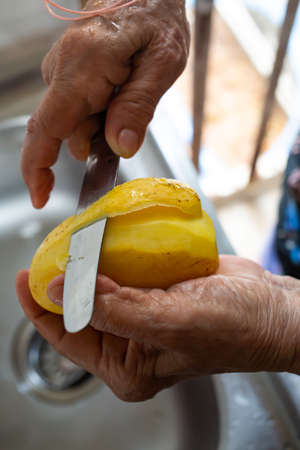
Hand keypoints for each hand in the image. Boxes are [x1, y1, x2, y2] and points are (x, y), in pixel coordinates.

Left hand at [16, 255, 299, 401]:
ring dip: (90, 261)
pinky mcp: (156, 288)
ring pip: (101, 284)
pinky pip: (125, 269)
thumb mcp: (170, 323)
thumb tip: (62, 289)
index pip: (66, 335)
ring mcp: (142, 312)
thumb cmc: (234, 328)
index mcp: (125, 364)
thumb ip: (114, 309)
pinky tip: (110, 235)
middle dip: (66, 278)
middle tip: (56, 246)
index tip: (26, 274)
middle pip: (80, 307)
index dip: (40, 306)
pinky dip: (115, 251)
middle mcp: (128, 340)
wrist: (272, 308)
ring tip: (79, 236)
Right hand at [21, 0, 189, 207]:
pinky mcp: (68, 74)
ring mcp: (62, 71)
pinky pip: (79, 109)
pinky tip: (120, 91)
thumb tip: (120, 147)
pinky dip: (102, 113)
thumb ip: (139, 106)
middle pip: (68, 133)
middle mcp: (62, 70)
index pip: (47, 128)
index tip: (40, 197)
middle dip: (100, 140)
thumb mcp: (162, 62)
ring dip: (105, 124)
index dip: (38, 168)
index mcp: (82, 68)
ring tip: (131, 92)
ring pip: (77, 124)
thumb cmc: (156, 16)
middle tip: (134, 114)